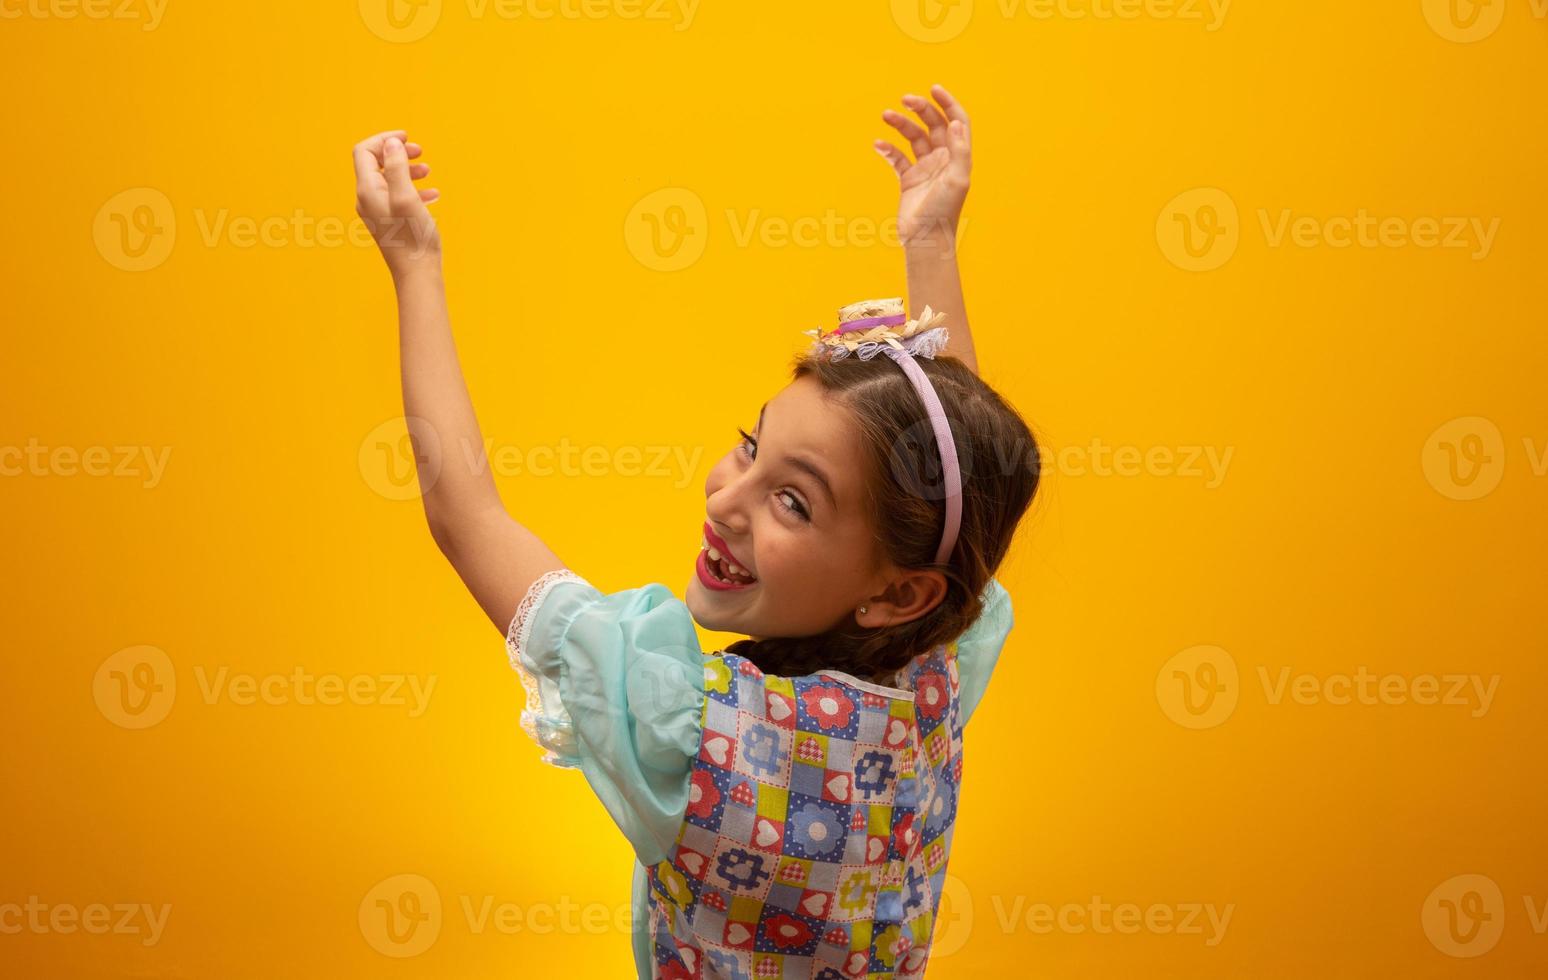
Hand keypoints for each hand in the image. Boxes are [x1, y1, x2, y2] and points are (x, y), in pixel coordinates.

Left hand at [353, 129, 440, 275]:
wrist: (417, 275)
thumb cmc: (413, 239)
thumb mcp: (406, 196)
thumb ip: (396, 167)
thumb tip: (391, 143)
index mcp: (367, 190)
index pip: (364, 151)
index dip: (384, 140)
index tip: (406, 138)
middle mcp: (367, 199)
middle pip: (375, 163)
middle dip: (397, 153)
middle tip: (420, 152)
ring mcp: (377, 212)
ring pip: (389, 180)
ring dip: (408, 170)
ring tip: (428, 172)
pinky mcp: (389, 222)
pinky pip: (398, 196)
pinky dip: (414, 189)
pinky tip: (432, 194)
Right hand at [874, 85, 971, 245]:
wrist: (926, 240)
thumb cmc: (944, 212)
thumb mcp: (956, 180)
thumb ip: (959, 150)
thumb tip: (956, 122)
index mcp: (957, 156)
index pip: (956, 121)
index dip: (948, 103)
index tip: (933, 89)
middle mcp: (943, 159)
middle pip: (933, 124)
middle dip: (920, 109)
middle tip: (904, 100)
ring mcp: (925, 168)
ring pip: (913, 137)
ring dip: (900, 124)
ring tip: (886, 114)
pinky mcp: (908, 179)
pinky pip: (897, 158)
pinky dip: (888, 149)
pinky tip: (878, 144)